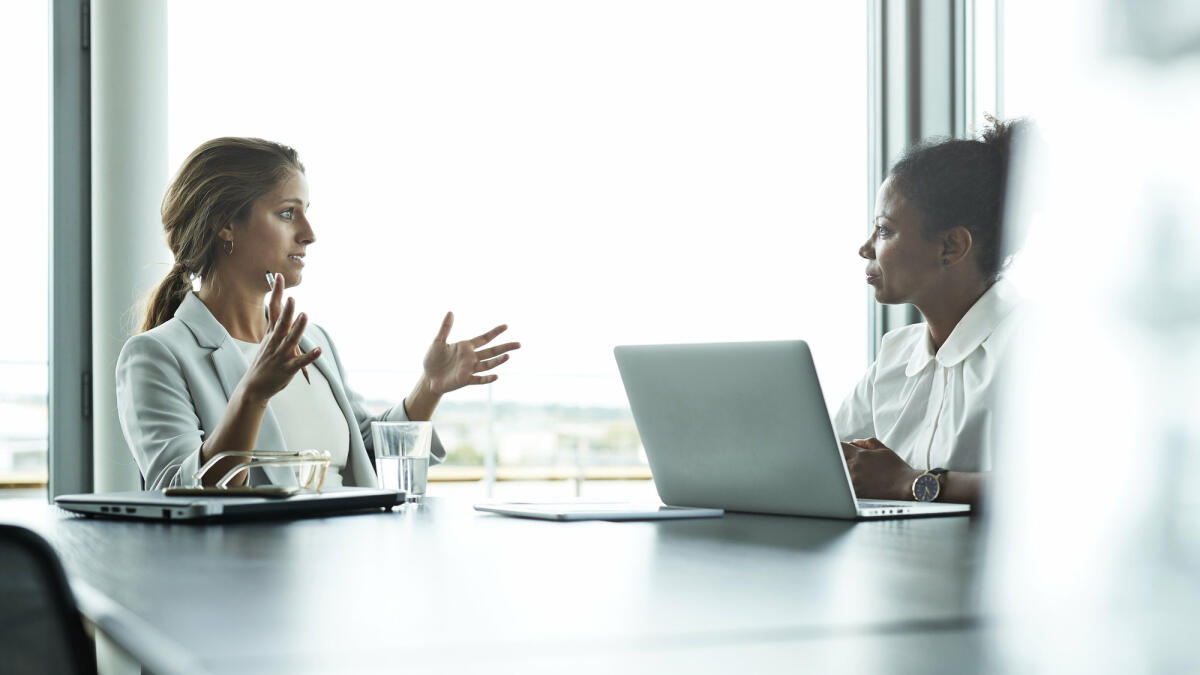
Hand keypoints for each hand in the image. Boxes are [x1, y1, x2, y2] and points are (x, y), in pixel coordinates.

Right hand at [241, 274, 321, 404]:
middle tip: (292, 297)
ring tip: (305, 316)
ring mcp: (281, 355)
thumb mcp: (269, 342)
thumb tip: (287, 312)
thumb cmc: (265, 362)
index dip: (276, 293)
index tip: (277, 276)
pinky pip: (300, 361)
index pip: (273, 309)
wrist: (253, 386)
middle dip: (287, 311)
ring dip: (298, 328)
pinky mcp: (288, 368)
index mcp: (271, 334)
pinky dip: (310, 356)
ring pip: (291, 340)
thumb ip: (278, 327)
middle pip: (281, 323)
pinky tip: (318, 350)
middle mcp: (275, 342)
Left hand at [422, 312, 519, 395]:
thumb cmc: (432, 360)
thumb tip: (450, 311)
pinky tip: (496, 376)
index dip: (495, 332)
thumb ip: (445, 328)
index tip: (506, 326)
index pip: (484, 338)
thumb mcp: (438, 341)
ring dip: (498, 361)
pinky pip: (478, 379)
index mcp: (466, 347)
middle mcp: (471, 358)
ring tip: (508, 356)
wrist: (428, 378)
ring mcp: (469, 369)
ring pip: (488, 364)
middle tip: (519, 344)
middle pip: (492, 351)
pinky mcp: (465, 380)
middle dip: (505, 347)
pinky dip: (487, 378)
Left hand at [839, 437, 921, 500]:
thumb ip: (867, 443)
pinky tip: (855, 486)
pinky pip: (844, 488)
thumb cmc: (897, 468)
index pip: (838, 446)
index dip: (838, 448)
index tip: (840, 451)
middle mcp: (853, 467)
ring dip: (841, 473)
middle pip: (835, 461)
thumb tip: (854, 441)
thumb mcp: (884, 450)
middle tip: (844, 463)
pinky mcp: (856, 494)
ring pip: (837, 475)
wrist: (906, 486)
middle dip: (838, 460)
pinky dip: (846, 486)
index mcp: (859, 455)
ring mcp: (853, 481)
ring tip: (855, 476)